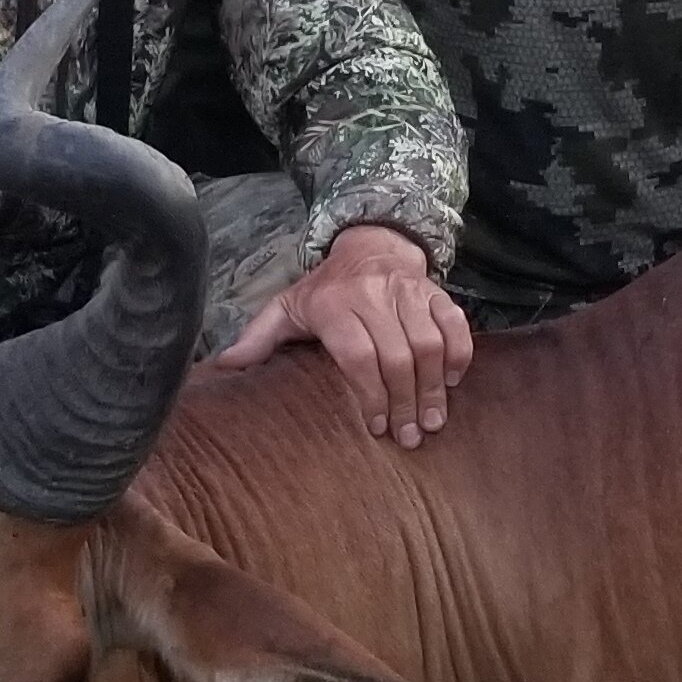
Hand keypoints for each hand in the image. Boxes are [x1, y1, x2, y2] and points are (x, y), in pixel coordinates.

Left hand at [213, 223, 473, 445]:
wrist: (370, 244)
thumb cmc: (324, 288)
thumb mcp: (286, 307)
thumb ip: (258, 338)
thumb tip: (222, 368)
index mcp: (333, 303)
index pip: (358, 354)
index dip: (370, 393)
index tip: (375, 427)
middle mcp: (373, 294)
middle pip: (397, 355)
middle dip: (405, 401)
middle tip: (409, 436)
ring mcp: (408, 292)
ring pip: (429, 343)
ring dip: (434, 387)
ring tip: (433, 421)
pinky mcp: (435, 292)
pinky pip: (455, 324)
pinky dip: (459, 355)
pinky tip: (454, 383)